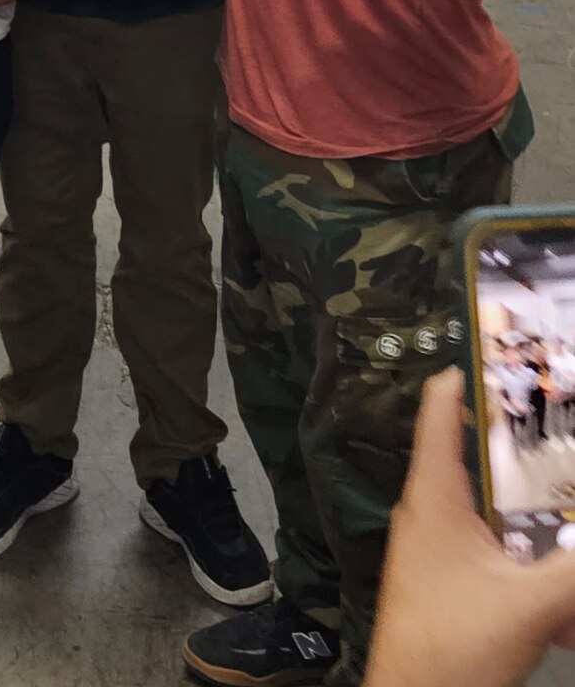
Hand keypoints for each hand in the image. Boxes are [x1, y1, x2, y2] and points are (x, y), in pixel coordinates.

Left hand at [363, 368, 574, 686]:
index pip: (443, 409)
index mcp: (434, 494)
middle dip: (525, 451)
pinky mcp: (447, 583)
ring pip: (493, 513)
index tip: (507, 349)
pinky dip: (530, 567)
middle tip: (557, 429)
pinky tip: (563, 606)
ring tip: (562, 514)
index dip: (471, 373)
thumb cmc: (456, 643)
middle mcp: (429, 510)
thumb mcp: (532, 603)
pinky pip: (494, 556)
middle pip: (478, 458)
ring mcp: (434, 548)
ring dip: (535, 521)